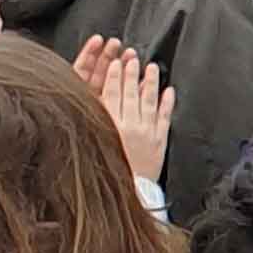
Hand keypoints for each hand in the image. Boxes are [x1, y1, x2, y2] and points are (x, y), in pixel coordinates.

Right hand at [73, 38, 173, 184]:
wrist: (128, 197)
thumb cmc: (104, 175)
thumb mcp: (90, 148)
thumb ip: (89, 126)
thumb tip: (82, 107)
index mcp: (108, 128)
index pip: (110, 95)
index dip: (113, 77)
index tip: (115, 62)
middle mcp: (129, 128)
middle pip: (129, 94)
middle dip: (131, 73)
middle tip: (131, 56)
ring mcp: (147, 134)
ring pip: (149, 102)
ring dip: (150, 83)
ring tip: (152, 67)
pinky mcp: (160, 142)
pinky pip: (165, 118)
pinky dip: (168, 103)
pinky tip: (169, 91)